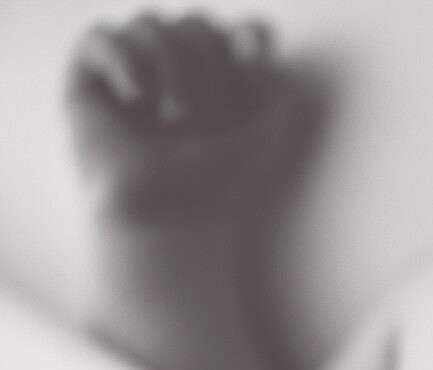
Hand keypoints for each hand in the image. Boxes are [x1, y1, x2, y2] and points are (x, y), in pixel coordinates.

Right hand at [67, 12, 308, 224]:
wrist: (173, 216)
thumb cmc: (221, 180)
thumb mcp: (269, 126)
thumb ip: (272, 74)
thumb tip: (250, 34)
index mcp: (225, 83)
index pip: (237, 29)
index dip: (249, 34)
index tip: (254, 63)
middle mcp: (179, 74)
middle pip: (196, 20)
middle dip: (207, 60)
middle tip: (204, 115)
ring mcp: (134, 77)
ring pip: (150, 21)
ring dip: (170, 61)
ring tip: (173, 114)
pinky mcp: (90, 86)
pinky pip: (102, 36)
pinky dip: (124, 58)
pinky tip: (138, 97)